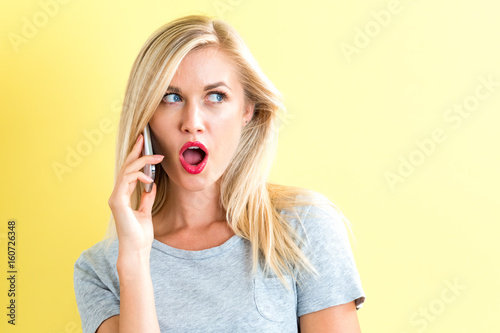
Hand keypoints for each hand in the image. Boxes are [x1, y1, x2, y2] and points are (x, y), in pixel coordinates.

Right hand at [108, 133, 163, 254]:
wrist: (137, 250)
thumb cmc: (140, 235)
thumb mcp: (146, 212)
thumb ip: (146, 198)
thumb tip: (151, 186)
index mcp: (123, 196)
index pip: (129, 172)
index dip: (136, 157)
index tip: (144, 145)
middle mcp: (117, 194)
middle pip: (125, 167)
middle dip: (135, 151)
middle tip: (144, 138)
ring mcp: (116, 198)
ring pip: (126, 171)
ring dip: (142, 161)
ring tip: (157, 157)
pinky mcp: (117, 202)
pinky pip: (126, 181)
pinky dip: (138, 176)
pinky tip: (149, 178)